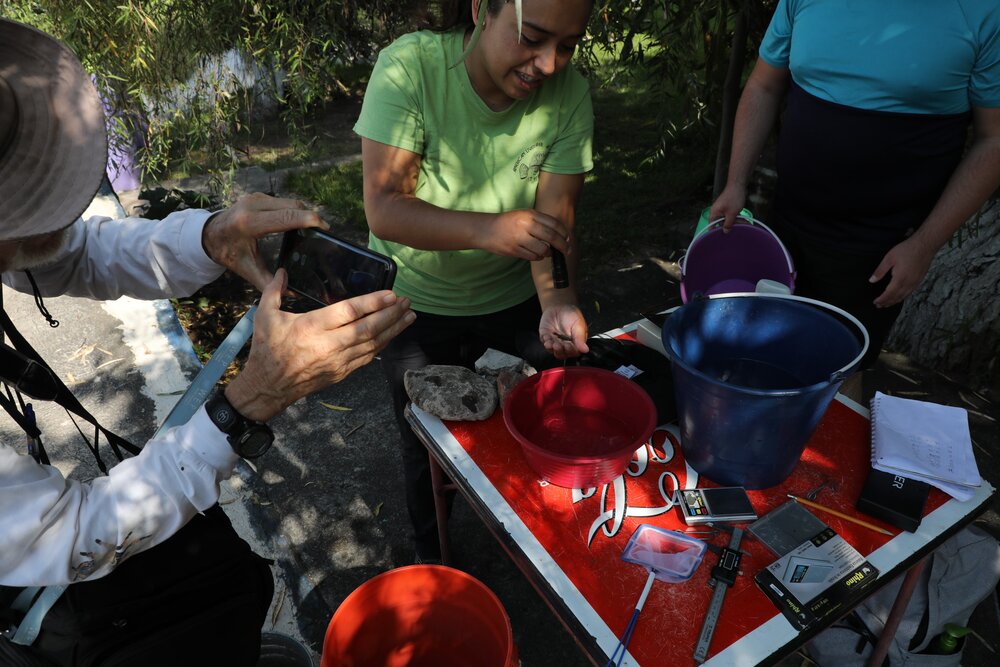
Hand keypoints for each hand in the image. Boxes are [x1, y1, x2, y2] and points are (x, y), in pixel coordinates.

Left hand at [202, 192, 328, 289]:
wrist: (208, 234)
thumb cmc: (227, 252)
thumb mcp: (246, 269)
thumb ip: (268, 281)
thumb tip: (290, 292)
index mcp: (250, 223)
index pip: (287, 217)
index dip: (309, 220)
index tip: (325, 228)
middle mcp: (254, 205)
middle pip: (294, 206)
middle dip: (311, 217)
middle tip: (324, 232)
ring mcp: (257, 198)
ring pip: (291, 202)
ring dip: (304, 213)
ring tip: (313, 229)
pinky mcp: (260, 196)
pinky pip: (284, 202)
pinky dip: (295, 211)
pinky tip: (300, 224)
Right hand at [225, 269, 414, 421]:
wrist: (268, 387)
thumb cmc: (267, 349)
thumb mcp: (264, 315)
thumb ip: (274, 290)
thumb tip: (282, 270)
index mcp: (310, 327)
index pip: (348, 312)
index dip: (372, 303)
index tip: (391, 294)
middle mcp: (327, 345)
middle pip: (367, 328)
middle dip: (391, 314)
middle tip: (407, 302)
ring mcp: (337, 361)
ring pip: (373, 344)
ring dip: (393, 329)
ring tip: (409, 315)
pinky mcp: (342, 372)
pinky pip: (368, 357)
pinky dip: (383, 344)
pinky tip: (393, 333)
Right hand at [480, 209, 569, 260]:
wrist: (486, 229)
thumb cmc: (508, 222)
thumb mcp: (524, 215)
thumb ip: (541, 222)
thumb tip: (561, 234)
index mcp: (530, 214)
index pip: (554, 224)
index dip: (564, 233)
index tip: (568, 239)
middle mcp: (525, 225)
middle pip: (551, 237)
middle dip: (562, 245)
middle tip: (568, 250)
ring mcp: (519, 238)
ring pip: (543, 249)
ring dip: (548, 253)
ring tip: (548, 252)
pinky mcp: (514, 250)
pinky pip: (533, 257)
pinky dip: (538, 257)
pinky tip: (537, 254)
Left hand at [539, 304, 588, 359]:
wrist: (560, 306)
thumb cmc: (571, 315)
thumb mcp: (578, 324)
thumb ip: (580, 338)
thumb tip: (585, 350)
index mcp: (575, 343)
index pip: (573, 352)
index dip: (570, 351)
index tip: (568, 346)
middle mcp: (564, 345)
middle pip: (562, 353)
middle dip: (559, 350)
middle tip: (558, 345)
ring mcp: (555, 342)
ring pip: (552, 350)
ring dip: (551, 348)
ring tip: (550, 343)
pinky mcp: (546, 337)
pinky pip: (545, 342)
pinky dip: (545, 340)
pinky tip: (546, 336)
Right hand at [709, 183, 747, 231]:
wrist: (738, 185)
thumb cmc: (733, 198)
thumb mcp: (732, 214)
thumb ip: (728, 224)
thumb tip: (725, 232)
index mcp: (714, 214)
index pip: (712, 226)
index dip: (716, 232)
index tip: (723, 238)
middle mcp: (716, 212)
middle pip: (721, 223)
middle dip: (730, 226)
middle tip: (739, 229)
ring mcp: (722, 209)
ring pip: (727, 219)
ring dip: (735, 221)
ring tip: (744, 223)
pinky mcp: (727, 207)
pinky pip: (730, 215)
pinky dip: (736, 217)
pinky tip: (743, 219)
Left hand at [869, 236, 936, 307]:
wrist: (925, 245)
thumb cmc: (907, 250)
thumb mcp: (889, 258)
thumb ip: (880, 271)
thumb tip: (872, 280)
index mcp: (899, 279)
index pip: (889, 294)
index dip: (882, 300)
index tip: (875, 302)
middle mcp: (908, 283)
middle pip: (896, 297)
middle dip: (887, 303)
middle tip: (879, 306)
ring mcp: (915, 282)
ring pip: (904, 296)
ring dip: (894, 301)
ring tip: (887, 304)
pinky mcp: (919, 280)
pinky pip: (909, 292)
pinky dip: (902, 297)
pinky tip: (899, 296)